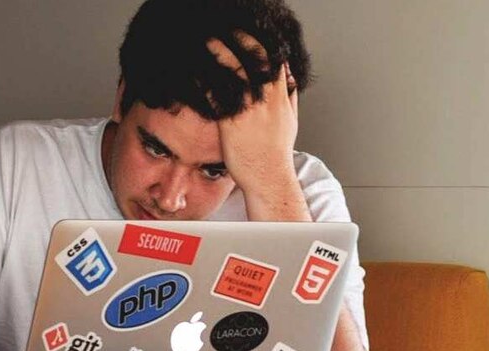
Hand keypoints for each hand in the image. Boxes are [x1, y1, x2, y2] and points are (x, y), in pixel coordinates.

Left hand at [206, 32, 299, 194]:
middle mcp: (265, 101)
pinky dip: (207, 83)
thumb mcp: (290, 121)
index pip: (273, 61)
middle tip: (224, 35)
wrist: (269, 178)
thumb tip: (289, 77)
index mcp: (280, 97)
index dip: (259, 44)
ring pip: (235, 73)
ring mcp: (248, 111)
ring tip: (207, 46)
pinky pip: (218, 97)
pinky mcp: (231, 124)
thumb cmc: (277, 153)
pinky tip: (198, 76)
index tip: (247, 36)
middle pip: (254, 60)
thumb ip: (288, 97)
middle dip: (239, 42)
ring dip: (220, 56)